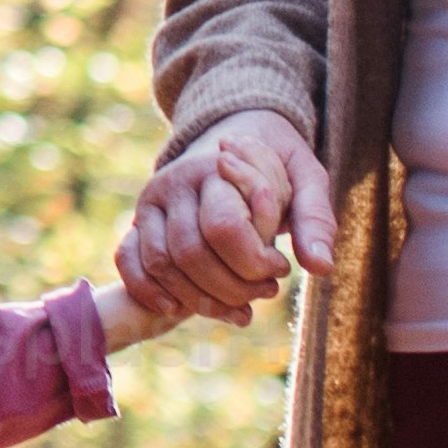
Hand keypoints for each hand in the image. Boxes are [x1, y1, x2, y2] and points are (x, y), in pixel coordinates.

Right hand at [112, 124, 328, 330]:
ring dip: (200, 299)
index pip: (224, 228)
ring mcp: (150, 203)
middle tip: (266, 292)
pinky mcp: (136, 222)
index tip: (282, 267)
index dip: (254, 262)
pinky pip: (127, 259)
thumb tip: (320, 267)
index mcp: (217, 168)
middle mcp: (175, 182)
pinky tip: (179, 309)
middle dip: (232, 287)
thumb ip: (316, 220)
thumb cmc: (274, 166)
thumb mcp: (307, 180)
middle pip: (191, 252)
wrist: (232, 137)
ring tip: (238, 307)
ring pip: (162, 263)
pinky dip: (149, 290)